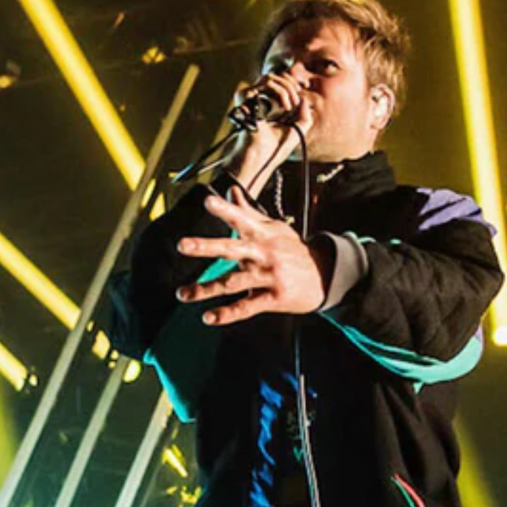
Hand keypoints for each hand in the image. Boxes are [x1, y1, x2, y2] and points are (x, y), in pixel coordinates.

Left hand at [174, 186, 330, 325]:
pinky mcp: (273, 298)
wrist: (326, 275)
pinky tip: (208, 317)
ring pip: (232, 283)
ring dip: (205, 289)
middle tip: (182, 245)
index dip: (225, 209)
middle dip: (206, 247)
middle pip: (232, 249)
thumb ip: (247, 211)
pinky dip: (226, 314)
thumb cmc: (293, 249)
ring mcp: (269, 277)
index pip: (241, 218)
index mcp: (263, 235)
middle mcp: (264, 254)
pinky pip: (246, 308)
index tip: (208, 201)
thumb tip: (230, 189)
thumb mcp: (273, 227)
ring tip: (181, 294)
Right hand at [227, 73, 315, 195]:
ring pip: (271, 77)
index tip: (302, 92)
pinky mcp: (247, 99)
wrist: (260, 157)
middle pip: (277, 76)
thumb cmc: (274, 149)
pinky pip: (266, 83)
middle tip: (295, 103)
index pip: (281, 82)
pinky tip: (284, 108)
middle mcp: (259, 99)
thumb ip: (305, 117)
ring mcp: (252, 98)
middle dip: (291, 85)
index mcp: (269, 105)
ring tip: (289, 107)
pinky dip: (280, 92)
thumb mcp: (297, 131)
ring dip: (286, 88)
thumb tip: (305, 100)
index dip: (293, 84)